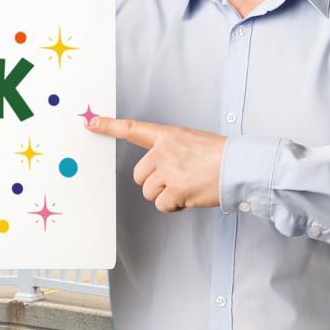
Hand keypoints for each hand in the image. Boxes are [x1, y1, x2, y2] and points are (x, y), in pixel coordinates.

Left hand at [85, 116, 225, 212]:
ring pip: (149, 192)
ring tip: (185, 188)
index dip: (109, 126)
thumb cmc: (220, 155)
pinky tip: (188, 198)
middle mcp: (164, 152)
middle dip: (152, 182)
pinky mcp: (174, 190)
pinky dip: (173, 206)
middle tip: (174, 181)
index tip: (91, 123)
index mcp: (168, 136)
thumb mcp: (192, 141)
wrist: (238, 166)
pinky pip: (162, 205)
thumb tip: (162, 168)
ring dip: (164, 195)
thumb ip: (172, 151)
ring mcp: (168, 171)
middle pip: (139, 174)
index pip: (133, 129)